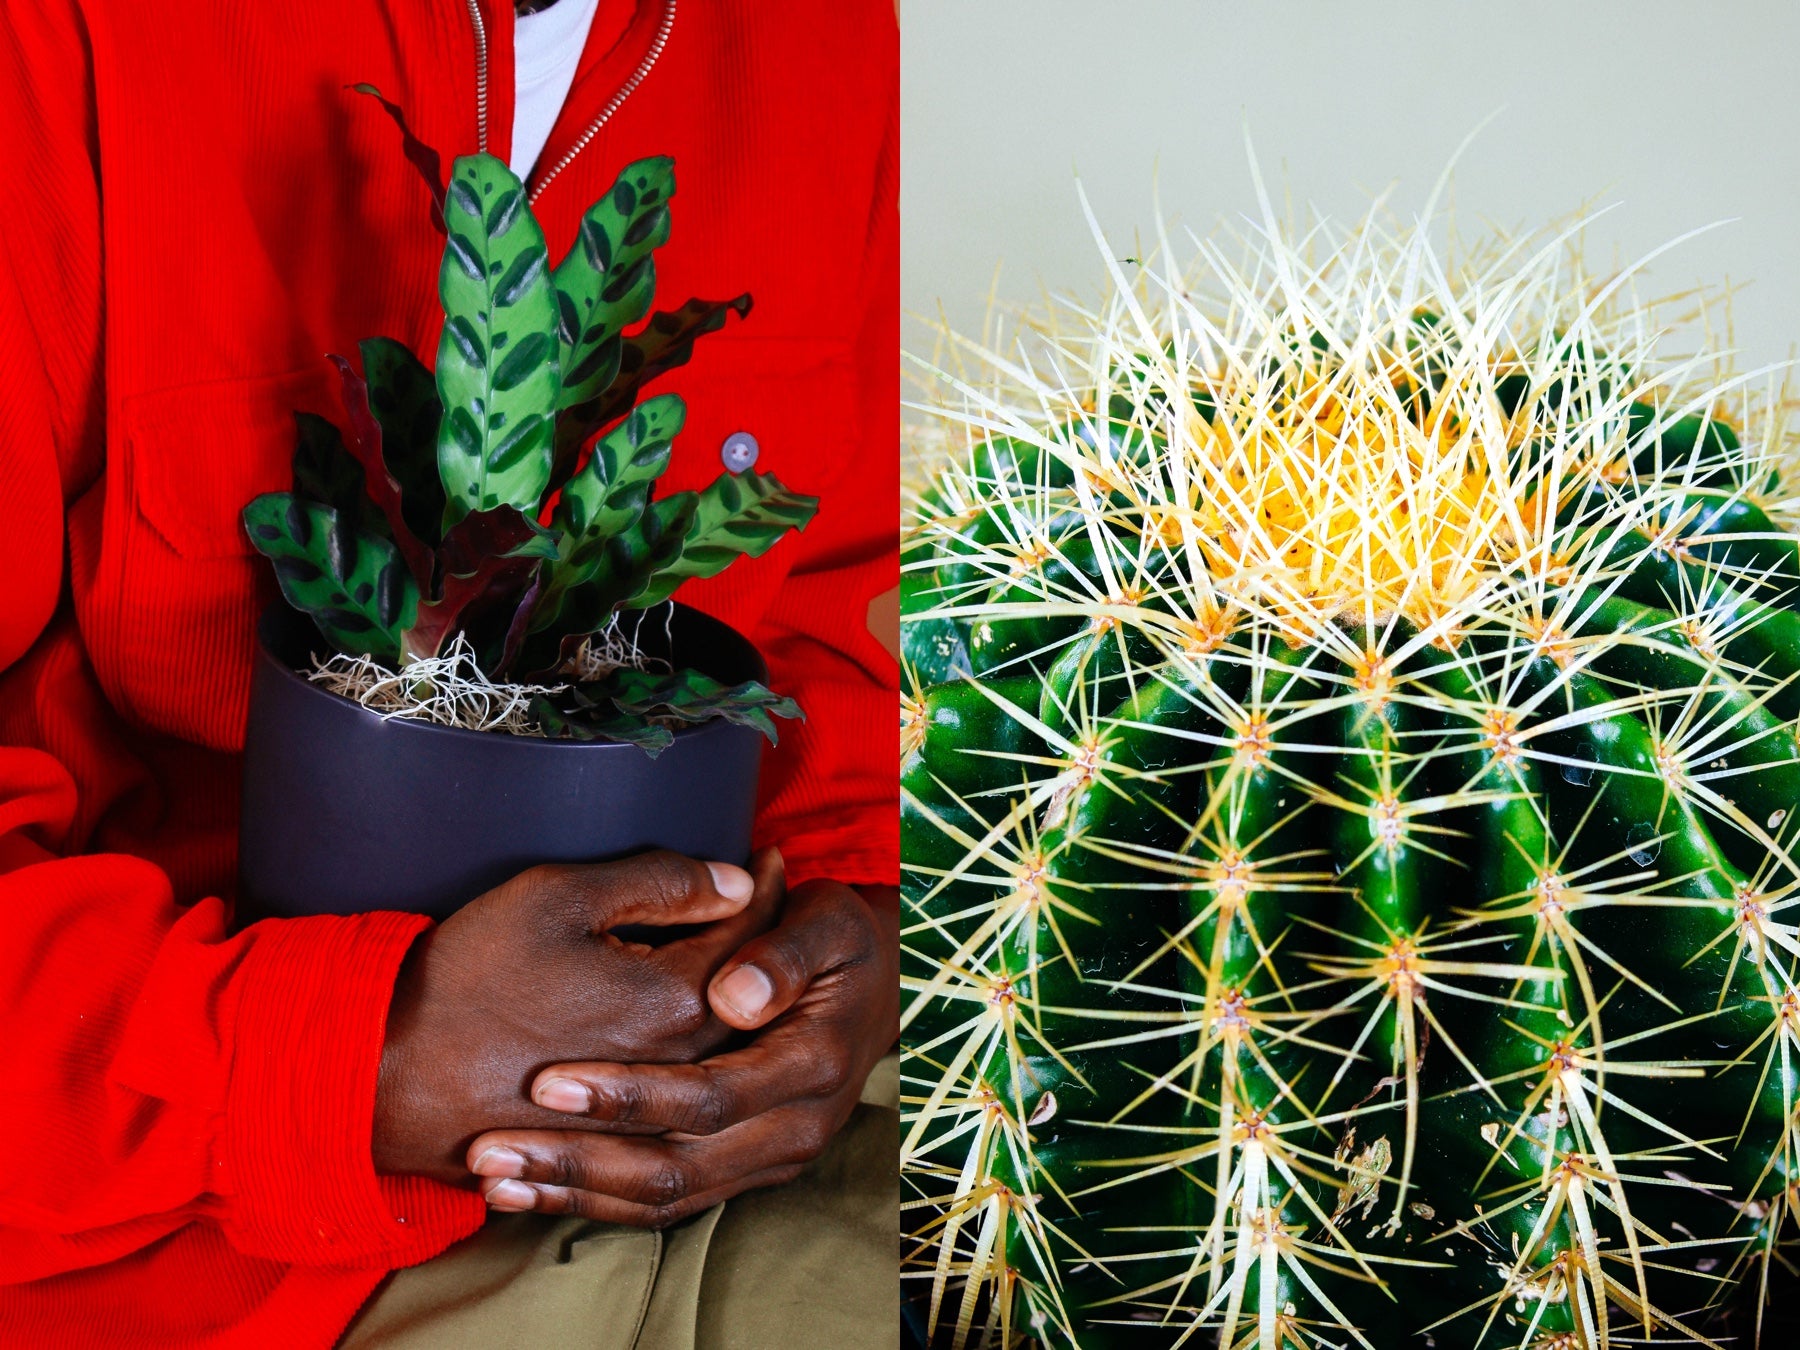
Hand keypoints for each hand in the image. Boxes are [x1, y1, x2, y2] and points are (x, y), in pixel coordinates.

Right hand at [372, 850, 781, 1185]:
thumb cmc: (468, 977)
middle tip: (770, 902)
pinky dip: (706, 1055)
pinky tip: (703, 1025)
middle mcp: (675, 1065)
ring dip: (744, 1001)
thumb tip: (736, 882)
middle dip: (767, 945)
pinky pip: (685, 1094)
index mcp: (672, 1003)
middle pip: (750, 998)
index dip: (768, 890)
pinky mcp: (616, 1137)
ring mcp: (648, 1110)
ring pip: (724, 1052)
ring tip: (746, 956)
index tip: (775, 861)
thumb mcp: (557, 899)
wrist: (389, 1077)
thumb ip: (657, 882)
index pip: (752, 937)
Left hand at [464, 863, 899, 1226]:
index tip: (548, 1080)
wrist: (874, 982)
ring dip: (575, 1191)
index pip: (708, 1097)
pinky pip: (666, 1205)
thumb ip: (781, 953)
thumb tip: (731, 995)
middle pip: (675, 1168)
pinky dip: (595, 1202)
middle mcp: (794, 1129)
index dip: (628, 1094)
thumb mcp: (826, 920)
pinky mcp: (742, 1170)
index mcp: (811, 1066)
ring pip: (664, 1199)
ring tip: (495, 1177)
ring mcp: (768, 1159)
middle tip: (492, 1150)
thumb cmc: (834, 939)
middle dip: (577, 1161)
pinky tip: (530, 1193)